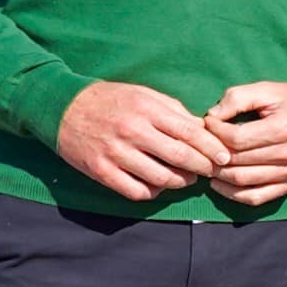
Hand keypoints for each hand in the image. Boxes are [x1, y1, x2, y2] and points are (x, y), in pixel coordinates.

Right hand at [53, 79, 231, 202]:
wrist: (62, 107)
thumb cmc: (109, 99)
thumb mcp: (142, 94)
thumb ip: (173, 111)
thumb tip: (202, 129)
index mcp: (146, 109)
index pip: (189, 132)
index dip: (212, 148)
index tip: (224, 157)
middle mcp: (132, 131)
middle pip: (180, 158)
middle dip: (203, 167)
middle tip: (211, 171)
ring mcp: (116, 153)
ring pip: (161, 178)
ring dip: (180, 182)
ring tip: (186, 178)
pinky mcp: (102, 171)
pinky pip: (137, 191)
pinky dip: (153, 192)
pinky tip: (157, 185)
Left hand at [202, 80, 286, 207]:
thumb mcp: (267, 89)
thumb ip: (237, 98)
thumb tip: (211, 118)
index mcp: (283, 129)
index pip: (236, 139)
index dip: (215, 131)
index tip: (208, 122)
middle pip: (237, 161)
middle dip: (213, 153)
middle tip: (202, 144)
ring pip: (242, 181)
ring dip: (218, 175)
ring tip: (207, 162)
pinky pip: (256, 197)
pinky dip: (233, 194)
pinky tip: (219, 184)